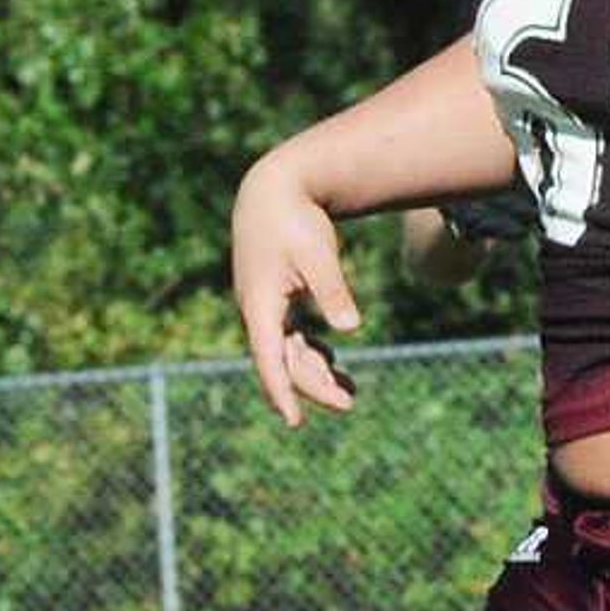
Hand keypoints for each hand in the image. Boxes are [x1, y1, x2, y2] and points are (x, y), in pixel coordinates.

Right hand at [229, 151, 362, 428]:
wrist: (276, 187)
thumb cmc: (296, 219)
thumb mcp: (318, 255)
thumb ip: (333, 291)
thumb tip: (351, 329)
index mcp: (260, 304)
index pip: (269, 359)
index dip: (281, 392)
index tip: (294, 423)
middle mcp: (257, 310)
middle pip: (283, 361)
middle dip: (313, 386)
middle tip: (349, 404)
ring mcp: (265, 305)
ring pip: (288, 351)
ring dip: (315, 372)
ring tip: (350, 393)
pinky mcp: (275, 297)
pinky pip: (290, 336)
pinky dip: (312, 351)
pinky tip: (334, 361)